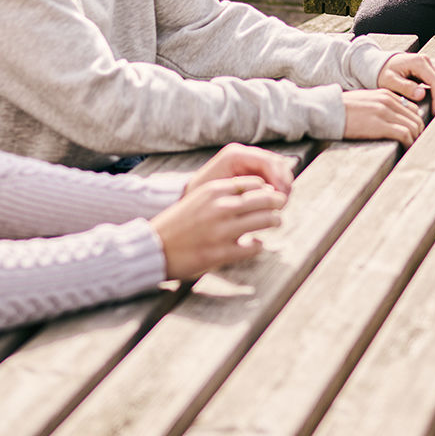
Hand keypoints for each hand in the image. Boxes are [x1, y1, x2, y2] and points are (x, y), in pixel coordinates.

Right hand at [151, 174, 287, 279]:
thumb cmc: (177, 223)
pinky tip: (256, 244)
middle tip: (281, 205)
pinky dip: (258, 245)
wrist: (153, 247)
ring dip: (274, 221)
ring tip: (276, 222)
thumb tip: (254, 192)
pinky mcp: (221, 253)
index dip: (266, 188)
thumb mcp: (198, 198)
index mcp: (213, 191)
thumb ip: (221, 194)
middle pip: (264, 199)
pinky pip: (253, 247)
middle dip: (277, 202)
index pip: (253, 183)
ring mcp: (222, 230)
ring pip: (264, 220)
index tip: (271, 193)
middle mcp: (220, 207)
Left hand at [185, 142, 295, 196]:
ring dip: (282, 186)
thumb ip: (244, 192)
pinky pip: (271, 176)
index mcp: (235, 155)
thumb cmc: (201, 198)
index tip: (283, 196)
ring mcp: (248, 160)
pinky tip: (274, 202)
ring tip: (280, 204)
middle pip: (276, 162)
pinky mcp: (251, 169)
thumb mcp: (220, 194)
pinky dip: (276, 188)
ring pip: (276, 169)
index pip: (267, 161)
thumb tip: (271, 194)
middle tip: (284, 202)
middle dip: (284, 182)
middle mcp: (243, 153)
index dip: (280, 178)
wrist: (188, 197)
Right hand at [341, 89, 424, 145]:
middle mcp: (388, 101)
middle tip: (416, 144)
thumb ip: (381, 106)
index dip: (416, 123)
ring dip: (415, 139)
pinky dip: (409, 143)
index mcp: (386, 95)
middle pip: (416, 118)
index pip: (412, 109)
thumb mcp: (366, 101)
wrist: (328, 110)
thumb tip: (392, 119)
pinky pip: (404, 134)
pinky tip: (405, 149)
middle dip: (419, 133)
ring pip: (414, 126)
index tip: (413, 134)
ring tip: (411, 149)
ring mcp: (384, 112)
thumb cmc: (343, 109)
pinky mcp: (379, 125)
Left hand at [375, 51, 434, 115]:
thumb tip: (422, 94)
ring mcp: (428, 66)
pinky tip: (431, 104)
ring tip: (433, 111)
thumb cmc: (382, 72)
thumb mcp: (389, 81)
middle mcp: (426, 62)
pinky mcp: (428, 71)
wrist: (379, 64)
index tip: (434, 111)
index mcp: (419, 63)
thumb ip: (405, 87)